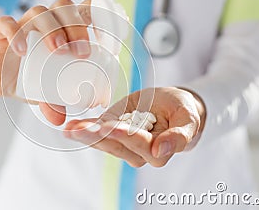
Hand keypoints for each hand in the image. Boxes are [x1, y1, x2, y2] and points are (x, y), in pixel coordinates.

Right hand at [0, 0, 91, 123]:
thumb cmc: (26, 79)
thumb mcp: (43, 93)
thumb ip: (52, 103)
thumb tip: (60, 119)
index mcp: (62, 30)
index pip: (82, 10)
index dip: (97, 15)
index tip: (105, 38)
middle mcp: (44, 23)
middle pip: (63, 7)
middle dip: (76, 26)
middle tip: (81, 52)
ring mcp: (22, 25)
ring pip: (40, 12)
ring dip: (52, 28)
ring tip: (58, 50)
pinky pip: (6, 24)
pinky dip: (16, 34)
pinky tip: (22, 50)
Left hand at [64, 87, 205, 166]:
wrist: (172, 107)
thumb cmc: (182, 111)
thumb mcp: (188, 119)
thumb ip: (179, 137)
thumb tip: (160, 151)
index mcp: (157, 150)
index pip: (138, 143)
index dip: (123, 135)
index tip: (109, 126)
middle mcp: (137, 152)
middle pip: (115, 144)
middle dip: (96, 136)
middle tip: (79, 129)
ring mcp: (123, 144)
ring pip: (103, 140)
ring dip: (85, 134)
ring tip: (70, 128)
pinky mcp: (112, 133)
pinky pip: (98, 133)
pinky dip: (84, 128)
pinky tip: (71, 127)